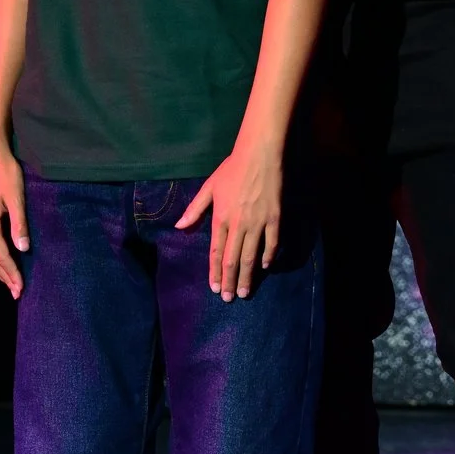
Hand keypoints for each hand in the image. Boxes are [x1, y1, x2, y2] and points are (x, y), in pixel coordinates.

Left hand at [175, 136, 281, 299]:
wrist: (259, 154)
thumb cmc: (232, 169)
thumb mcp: (209, 187)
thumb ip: (195, 209)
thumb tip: (180, 227)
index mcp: (220, 218)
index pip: (215, 252)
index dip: (215, 273)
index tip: (215, 289)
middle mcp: (238, 224)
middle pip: (233, 259)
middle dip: (230, 281)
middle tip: (230, 298)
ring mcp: (258, 222)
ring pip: (251, 255)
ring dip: (248, 276)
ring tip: (246, 291)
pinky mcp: (274, 217)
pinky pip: (272, 242)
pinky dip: (268, 256)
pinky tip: (265, 266)